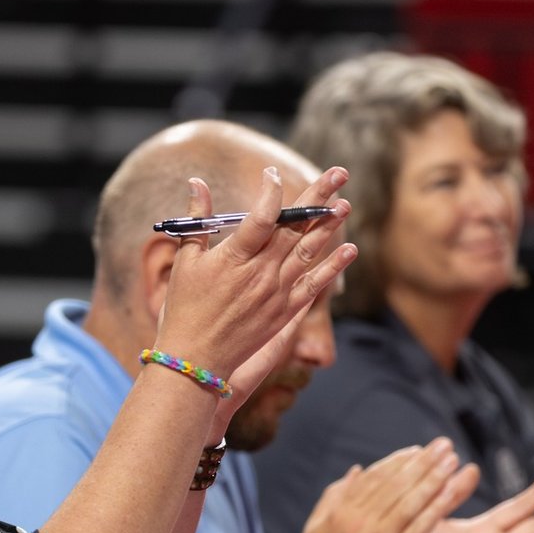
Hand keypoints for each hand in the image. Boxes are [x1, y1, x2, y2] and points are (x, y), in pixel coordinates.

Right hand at [155, 166, 355, 376]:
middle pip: (294, 228)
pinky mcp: (285, 312)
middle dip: (317, 197)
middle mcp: (260, 273)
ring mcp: (276, 293)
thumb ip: (196, 220)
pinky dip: (333, 267)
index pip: (261, 216)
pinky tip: (350, 249)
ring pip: (309, 252)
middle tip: (338, 173)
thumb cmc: (184, 308)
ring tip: (345, 203)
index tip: (274, 172)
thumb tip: (196, 182)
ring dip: (329, 226)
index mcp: (234, 258)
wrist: (195, 360)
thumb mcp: (185, 261)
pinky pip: (315, 285)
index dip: (271, 192)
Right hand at [290, 440, 476, 532]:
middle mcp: (357, 521)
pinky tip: (451, 491)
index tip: (418, 450)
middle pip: (397, 483)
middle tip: (443, 445)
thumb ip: (334, 498)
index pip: (375, 477)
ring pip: (411, 500)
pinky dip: (437, 506)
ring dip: (435, 477)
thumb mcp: (316, 531)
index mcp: (339, 511)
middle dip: (423, 461)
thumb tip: (357, 471)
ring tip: (452, 461)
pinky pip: (421, 526)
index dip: (399, 461)